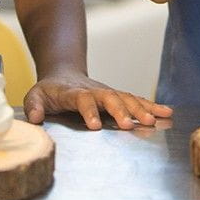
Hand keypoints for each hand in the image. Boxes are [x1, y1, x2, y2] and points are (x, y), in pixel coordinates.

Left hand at [23, 69, 172, 129]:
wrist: (64, 73)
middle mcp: (94, 90)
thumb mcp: (35, 96)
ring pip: (126, 97)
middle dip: (121, 110)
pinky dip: (150, 105)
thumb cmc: (49, 90)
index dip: (89, 111)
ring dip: (140, 108)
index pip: (82, 99)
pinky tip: (166, 112)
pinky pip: (135, 99)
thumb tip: (35, 119)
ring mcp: (107, 92)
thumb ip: (34, 106)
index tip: (95, 126)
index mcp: (73, 92)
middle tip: (130, 124)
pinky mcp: (117, 96)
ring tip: (154, 120)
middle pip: (110, 97)